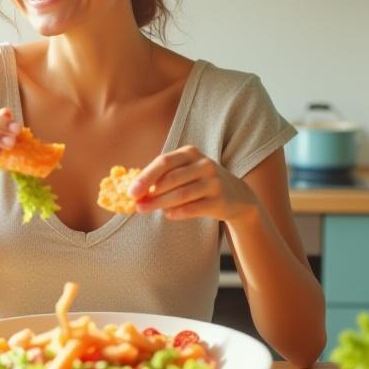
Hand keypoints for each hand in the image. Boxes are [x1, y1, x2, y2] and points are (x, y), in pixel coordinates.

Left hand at [129, 145, 258, 222]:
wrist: (237, 196)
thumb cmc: (200, 183)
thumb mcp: (185, 172)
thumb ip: (162, 179)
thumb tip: (135, 193)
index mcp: (190, 153)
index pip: (164, 162)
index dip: (146, 177)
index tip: (131, 191)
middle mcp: (204, 164)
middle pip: (171, 178)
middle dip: (150, 193)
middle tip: (136, 205)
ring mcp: (214, 182)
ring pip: (181, 194)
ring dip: (159, 204)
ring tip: (144, 210)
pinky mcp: (220, 200)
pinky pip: (193, 208)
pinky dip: (177, 212)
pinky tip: (168, 215)